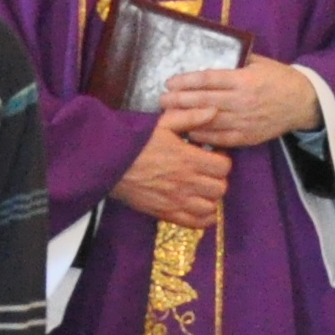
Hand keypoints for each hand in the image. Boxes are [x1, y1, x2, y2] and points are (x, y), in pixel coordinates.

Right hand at [110, 125, 234, 228]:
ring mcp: (177, 201)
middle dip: (217, 179)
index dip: (222, 160)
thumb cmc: (136, 141)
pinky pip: (197, 223)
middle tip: (207, 172)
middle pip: (220, 188)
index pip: (224, 167)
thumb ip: (191, 117)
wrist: (110, 164)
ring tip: (202, 189)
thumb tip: (214, 111)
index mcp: (188, 158)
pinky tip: (197, 205)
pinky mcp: (167, 214)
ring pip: (211, 207)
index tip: (213, 156)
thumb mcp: (164, 123)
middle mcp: (186, 182)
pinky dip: (203, 217)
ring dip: (210, 198)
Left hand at [152, 58, 320, 153]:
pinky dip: (203, 136)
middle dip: (179, 100)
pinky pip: (221, 139)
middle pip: (204, 101)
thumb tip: (211, 54)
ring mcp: (244, 121)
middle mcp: (242, 101)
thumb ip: (236, 60)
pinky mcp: (248, 136)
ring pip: (209, 121)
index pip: (209, 79)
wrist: (304, 102)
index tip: (170, 82)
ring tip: (168, 116)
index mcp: (244, 79)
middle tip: (160, 100)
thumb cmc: (279, 78)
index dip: (187, 81)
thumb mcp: (260, 62)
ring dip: (186, 119)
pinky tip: (189, 133)